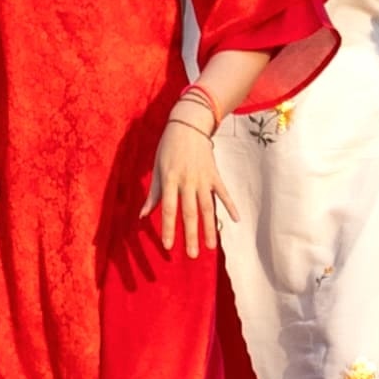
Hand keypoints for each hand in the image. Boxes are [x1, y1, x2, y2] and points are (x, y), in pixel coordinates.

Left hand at [144, 114, 223, 253]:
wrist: (189, 123)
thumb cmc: (168, 146)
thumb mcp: (157, 167)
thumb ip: (153, 193)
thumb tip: (143, 215)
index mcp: (170, 179)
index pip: (169, 209)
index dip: (169, 228)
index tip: (168, 246)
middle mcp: (187, 181)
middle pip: (189, 212)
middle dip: (190, 235)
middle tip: (193, 255)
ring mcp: (202, 178)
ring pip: (207, 207)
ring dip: (209, 228)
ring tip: (211, 246)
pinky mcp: (214, 174)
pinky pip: (223, 192)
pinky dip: (230, 205)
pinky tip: (236, 220)